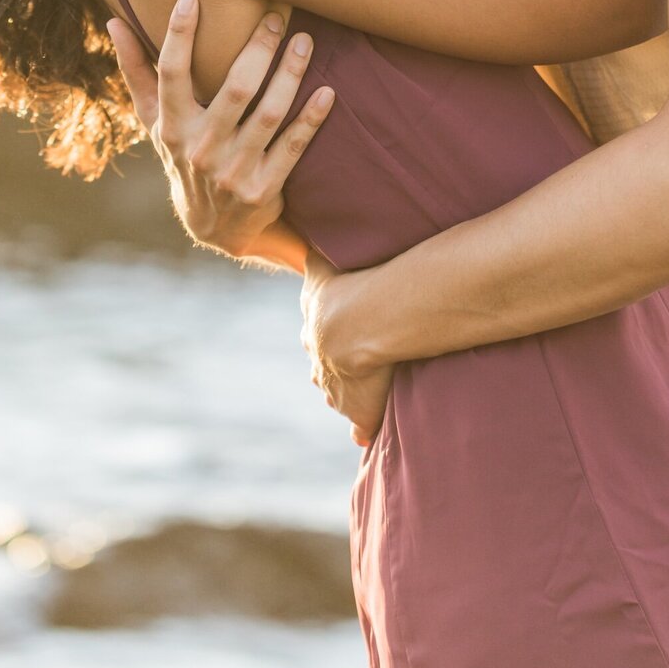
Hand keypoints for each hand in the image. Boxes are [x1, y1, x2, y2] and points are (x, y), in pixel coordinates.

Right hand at [109, 0, 334, 259]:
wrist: (214, 226)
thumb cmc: (183, 153)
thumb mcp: (156, 121)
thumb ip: (137, 71)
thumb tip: (113, 21)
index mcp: (172, 127)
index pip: (171, 75)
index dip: (178, 36)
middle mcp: (200, 149)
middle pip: (234, 90)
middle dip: (257, 49)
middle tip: (276, 16)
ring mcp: (233, 171)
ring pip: (268, 115)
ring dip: (289, 75)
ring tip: (304, 42)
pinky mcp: (263, 188)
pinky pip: (292, 147)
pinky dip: (310, 119)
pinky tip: (326, 91)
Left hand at [302, 252, 394, 446]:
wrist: (354, 326)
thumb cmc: (345, 288)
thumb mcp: (320, 265)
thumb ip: (313, 253)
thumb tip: (304, 233)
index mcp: (313, 330)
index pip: (315, 335)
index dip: (327, 332)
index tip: (338, 330)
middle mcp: (319, 362)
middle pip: (321, 366)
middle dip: (331, 363)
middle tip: (350, 360)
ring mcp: (336, 390)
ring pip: (335, 394)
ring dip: (346, 393)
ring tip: (364, 391)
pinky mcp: (358, 412)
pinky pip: (360, 426)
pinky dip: (362, 429)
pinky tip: (364, 435)